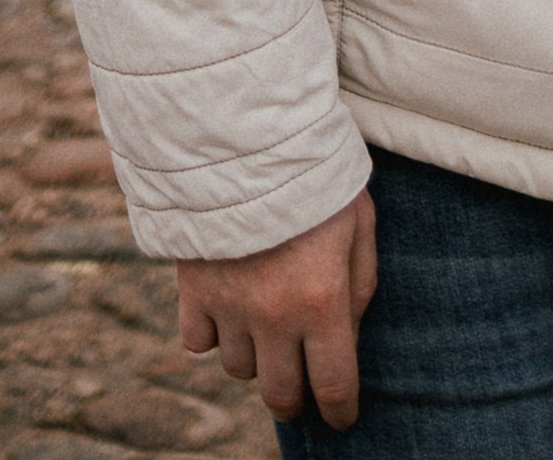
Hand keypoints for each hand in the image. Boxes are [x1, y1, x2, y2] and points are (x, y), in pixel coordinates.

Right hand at [176, 189, 376, 427]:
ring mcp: (229, 305)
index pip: (334, 385)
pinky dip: (213, 335)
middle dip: (296, 399)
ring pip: (240, 369)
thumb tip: (348, 337)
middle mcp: (273, 315)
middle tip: (301, 386)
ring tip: (266, 326)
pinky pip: (198, 343)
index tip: (342, 419)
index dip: (341, 412)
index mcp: (322, 301)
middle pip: (281, 394)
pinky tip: (228, 310)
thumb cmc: (316, 174)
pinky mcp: (192, 289)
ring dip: (256, 357)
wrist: (246, 133)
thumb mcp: (360, 221)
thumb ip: (359, 285)